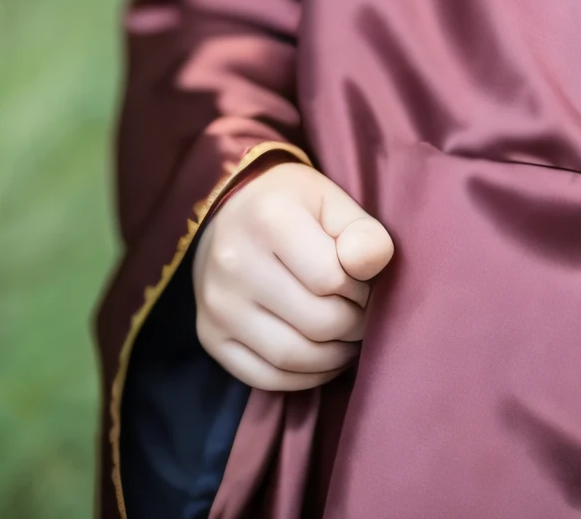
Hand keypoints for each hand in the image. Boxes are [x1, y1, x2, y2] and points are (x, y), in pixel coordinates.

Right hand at [192, 161, 394, 389]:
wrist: (232, 211)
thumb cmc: (294, 205)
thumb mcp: (332, 201)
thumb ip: (361, 231)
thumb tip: (371, 265)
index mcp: (269, 218)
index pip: (331, 278)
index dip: (361, 289)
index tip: (365, 284)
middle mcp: (234, 262)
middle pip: (315, 321)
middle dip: (353, 326)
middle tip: (364, 316)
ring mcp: (216, 304)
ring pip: (290, 356)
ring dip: (333, 357)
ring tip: (348, 339)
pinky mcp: (209, 336)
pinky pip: (263, 377)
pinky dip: (303, 378)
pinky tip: (323, 360)